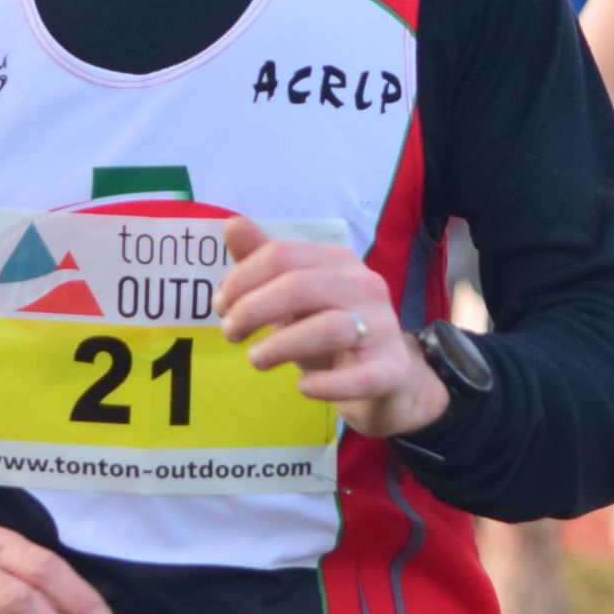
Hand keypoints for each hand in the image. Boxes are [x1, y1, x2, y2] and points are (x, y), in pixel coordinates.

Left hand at [215, 217, 447, 438]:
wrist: (388, 380)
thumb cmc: (330, 334)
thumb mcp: (293, 298)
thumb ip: (264, 263)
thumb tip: (232, 225)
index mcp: (338, 261)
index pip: (282, 255)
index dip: (241, 279)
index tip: (221, 307)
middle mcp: (364, 285)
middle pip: (300, 285)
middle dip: (253, 309)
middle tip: (230, 334)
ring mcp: (383, 327)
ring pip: (330, 327)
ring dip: (282, 345)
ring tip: (256, 360)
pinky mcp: (392, 371)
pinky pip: (360, 378)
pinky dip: (326, 385)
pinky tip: (303, 388)